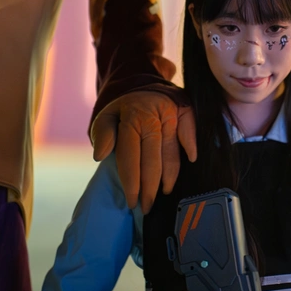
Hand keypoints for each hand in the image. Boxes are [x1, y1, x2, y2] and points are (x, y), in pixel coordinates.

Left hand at [90, 91, 196, 213]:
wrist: (144, 83)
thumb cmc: (124, 109)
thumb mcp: (106, 117)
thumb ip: (102, 135)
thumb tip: (99, 155)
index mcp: (130, 119)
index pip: (130, 158)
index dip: (132, 183)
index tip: (132, 202)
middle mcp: (152, 117)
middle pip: (152, 161)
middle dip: (150, 188)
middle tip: (148, 207)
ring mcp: (171, 114)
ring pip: (172, 153)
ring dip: (169, 177)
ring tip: (164, 193)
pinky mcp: (186, 111)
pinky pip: (190, 131)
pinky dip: (190, 146)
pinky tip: (191, 161)